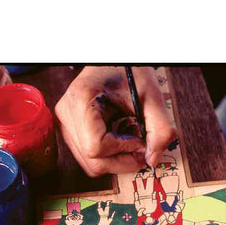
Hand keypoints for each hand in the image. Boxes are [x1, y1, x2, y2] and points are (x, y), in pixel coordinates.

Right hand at [55, 66, 176, 176]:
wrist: (113, 61)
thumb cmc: (128, 70)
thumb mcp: (150, 95)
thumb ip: (159, 128)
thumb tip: (152, 159)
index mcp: (81, 100)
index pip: (96, 146)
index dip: (123, 150)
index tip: (141, 142)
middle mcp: (67, 115)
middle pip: (92, 160)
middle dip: (121, 161)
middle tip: (142, 150)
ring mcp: (66, 124)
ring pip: (90, 163)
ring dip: (116, 158)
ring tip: (130, 136)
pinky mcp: (70, 130)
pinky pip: (88, 156)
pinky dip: (108, 154)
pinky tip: (120, 134)